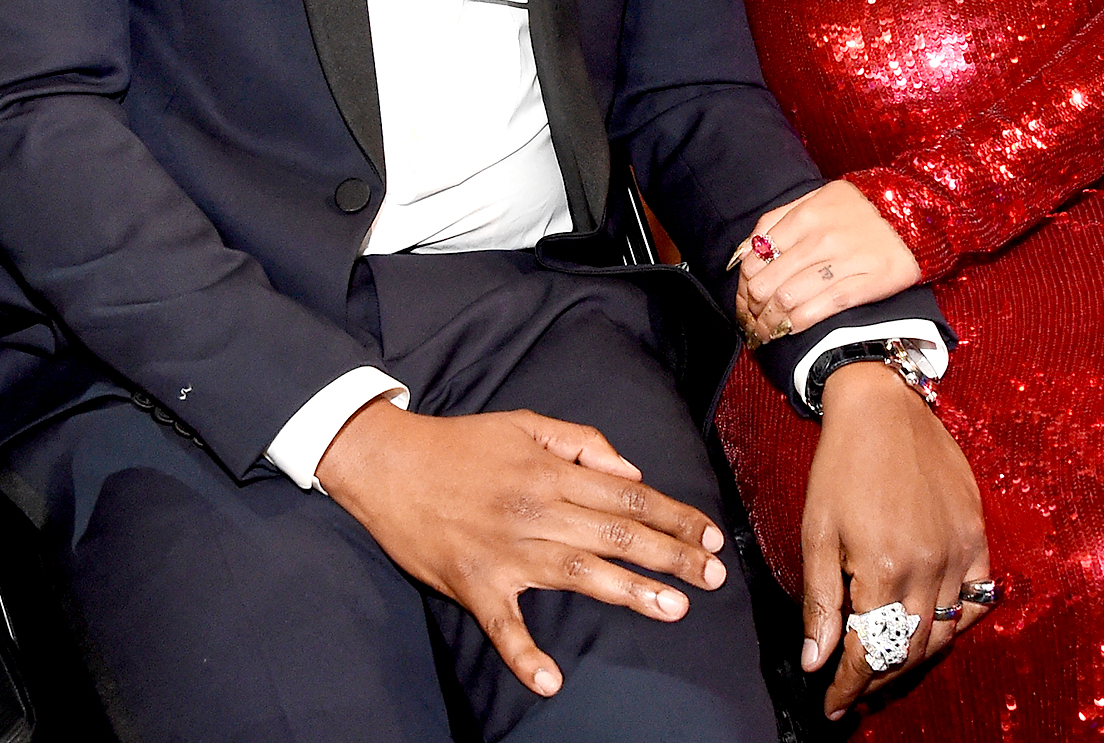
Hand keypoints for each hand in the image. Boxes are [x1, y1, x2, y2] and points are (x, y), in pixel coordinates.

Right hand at [316, 400, 728, 698]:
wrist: (388, 463)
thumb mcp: (525, 424)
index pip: (628, 495)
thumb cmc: (461, 443)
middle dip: (671, 556)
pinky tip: (550, 680)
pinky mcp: (473, 586)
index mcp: (552, 472)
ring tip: (674, 609)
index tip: (712, 536)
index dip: (674, 515)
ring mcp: (506, 551)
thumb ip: (581, 442)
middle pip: (617, 534)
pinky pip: (503, 627)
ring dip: (629, 592)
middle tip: (715, 578)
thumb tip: (630, 473)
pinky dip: (524, 655)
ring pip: (579, 573)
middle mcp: (537, 510)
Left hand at [733, 181, 920, 343]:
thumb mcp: (817, 199)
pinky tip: (788, 330)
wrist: (913, 215)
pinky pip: (821, 309)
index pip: (758, 254)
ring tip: (765, 332)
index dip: (744, 282)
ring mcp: (845, 261)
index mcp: (807, 214)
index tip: (744, 296)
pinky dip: (797, 324)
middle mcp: (822, 237)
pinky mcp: (866, 284)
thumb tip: (744, 251)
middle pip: (769, 281)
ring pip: (789, 299)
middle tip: (751, 320)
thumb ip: (779, 220)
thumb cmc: (857, 210)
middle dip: (753, 308)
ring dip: (770, 322)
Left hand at [803, 364, 989, 719]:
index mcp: (883, 566)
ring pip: (944, 632)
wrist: (882, 405)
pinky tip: (933, 625)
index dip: (849, 685)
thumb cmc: (841, 464)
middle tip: (855, 688)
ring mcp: (959, 550)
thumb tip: (816, 660)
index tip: (832, 704)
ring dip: (915, 656)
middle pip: (908, 650)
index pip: (869, 651)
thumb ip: (821, 600)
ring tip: (887, 663)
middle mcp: (928, 565)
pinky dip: (957, 621)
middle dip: (878, 678)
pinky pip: (978, 598)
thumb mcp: (817, 530)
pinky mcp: (977, 534)